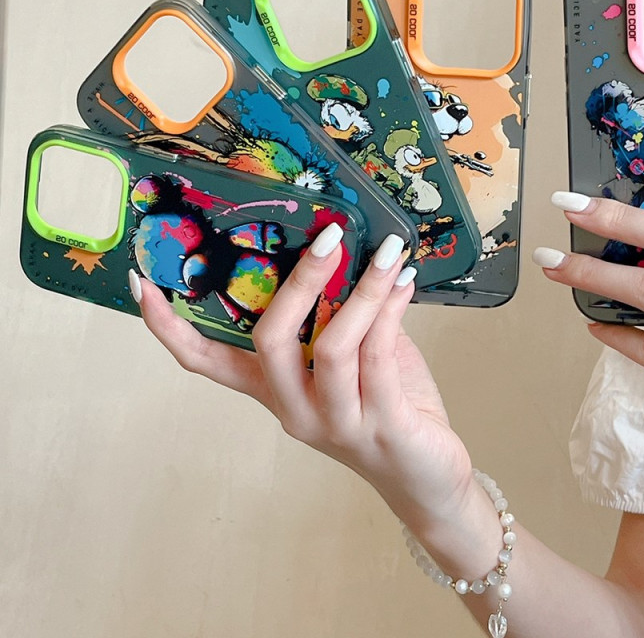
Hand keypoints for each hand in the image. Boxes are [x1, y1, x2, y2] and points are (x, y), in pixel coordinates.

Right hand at [129, 229, 476, 535]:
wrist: (427, 479)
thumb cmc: (389, 407)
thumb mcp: (355, 361)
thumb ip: (341, 319)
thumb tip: (345, 252)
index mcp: (276, 392)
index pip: (207, 364)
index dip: (171, 328)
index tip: (143, 283)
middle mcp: (295, 411)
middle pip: (270, 341)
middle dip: (298, 281)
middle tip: (330, 236)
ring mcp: (335, 423)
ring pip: (333, 346)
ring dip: (363, 290)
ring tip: (389, 252)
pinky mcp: (381, 428)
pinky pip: (378, 358)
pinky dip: (391, 311)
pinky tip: (405, 284)